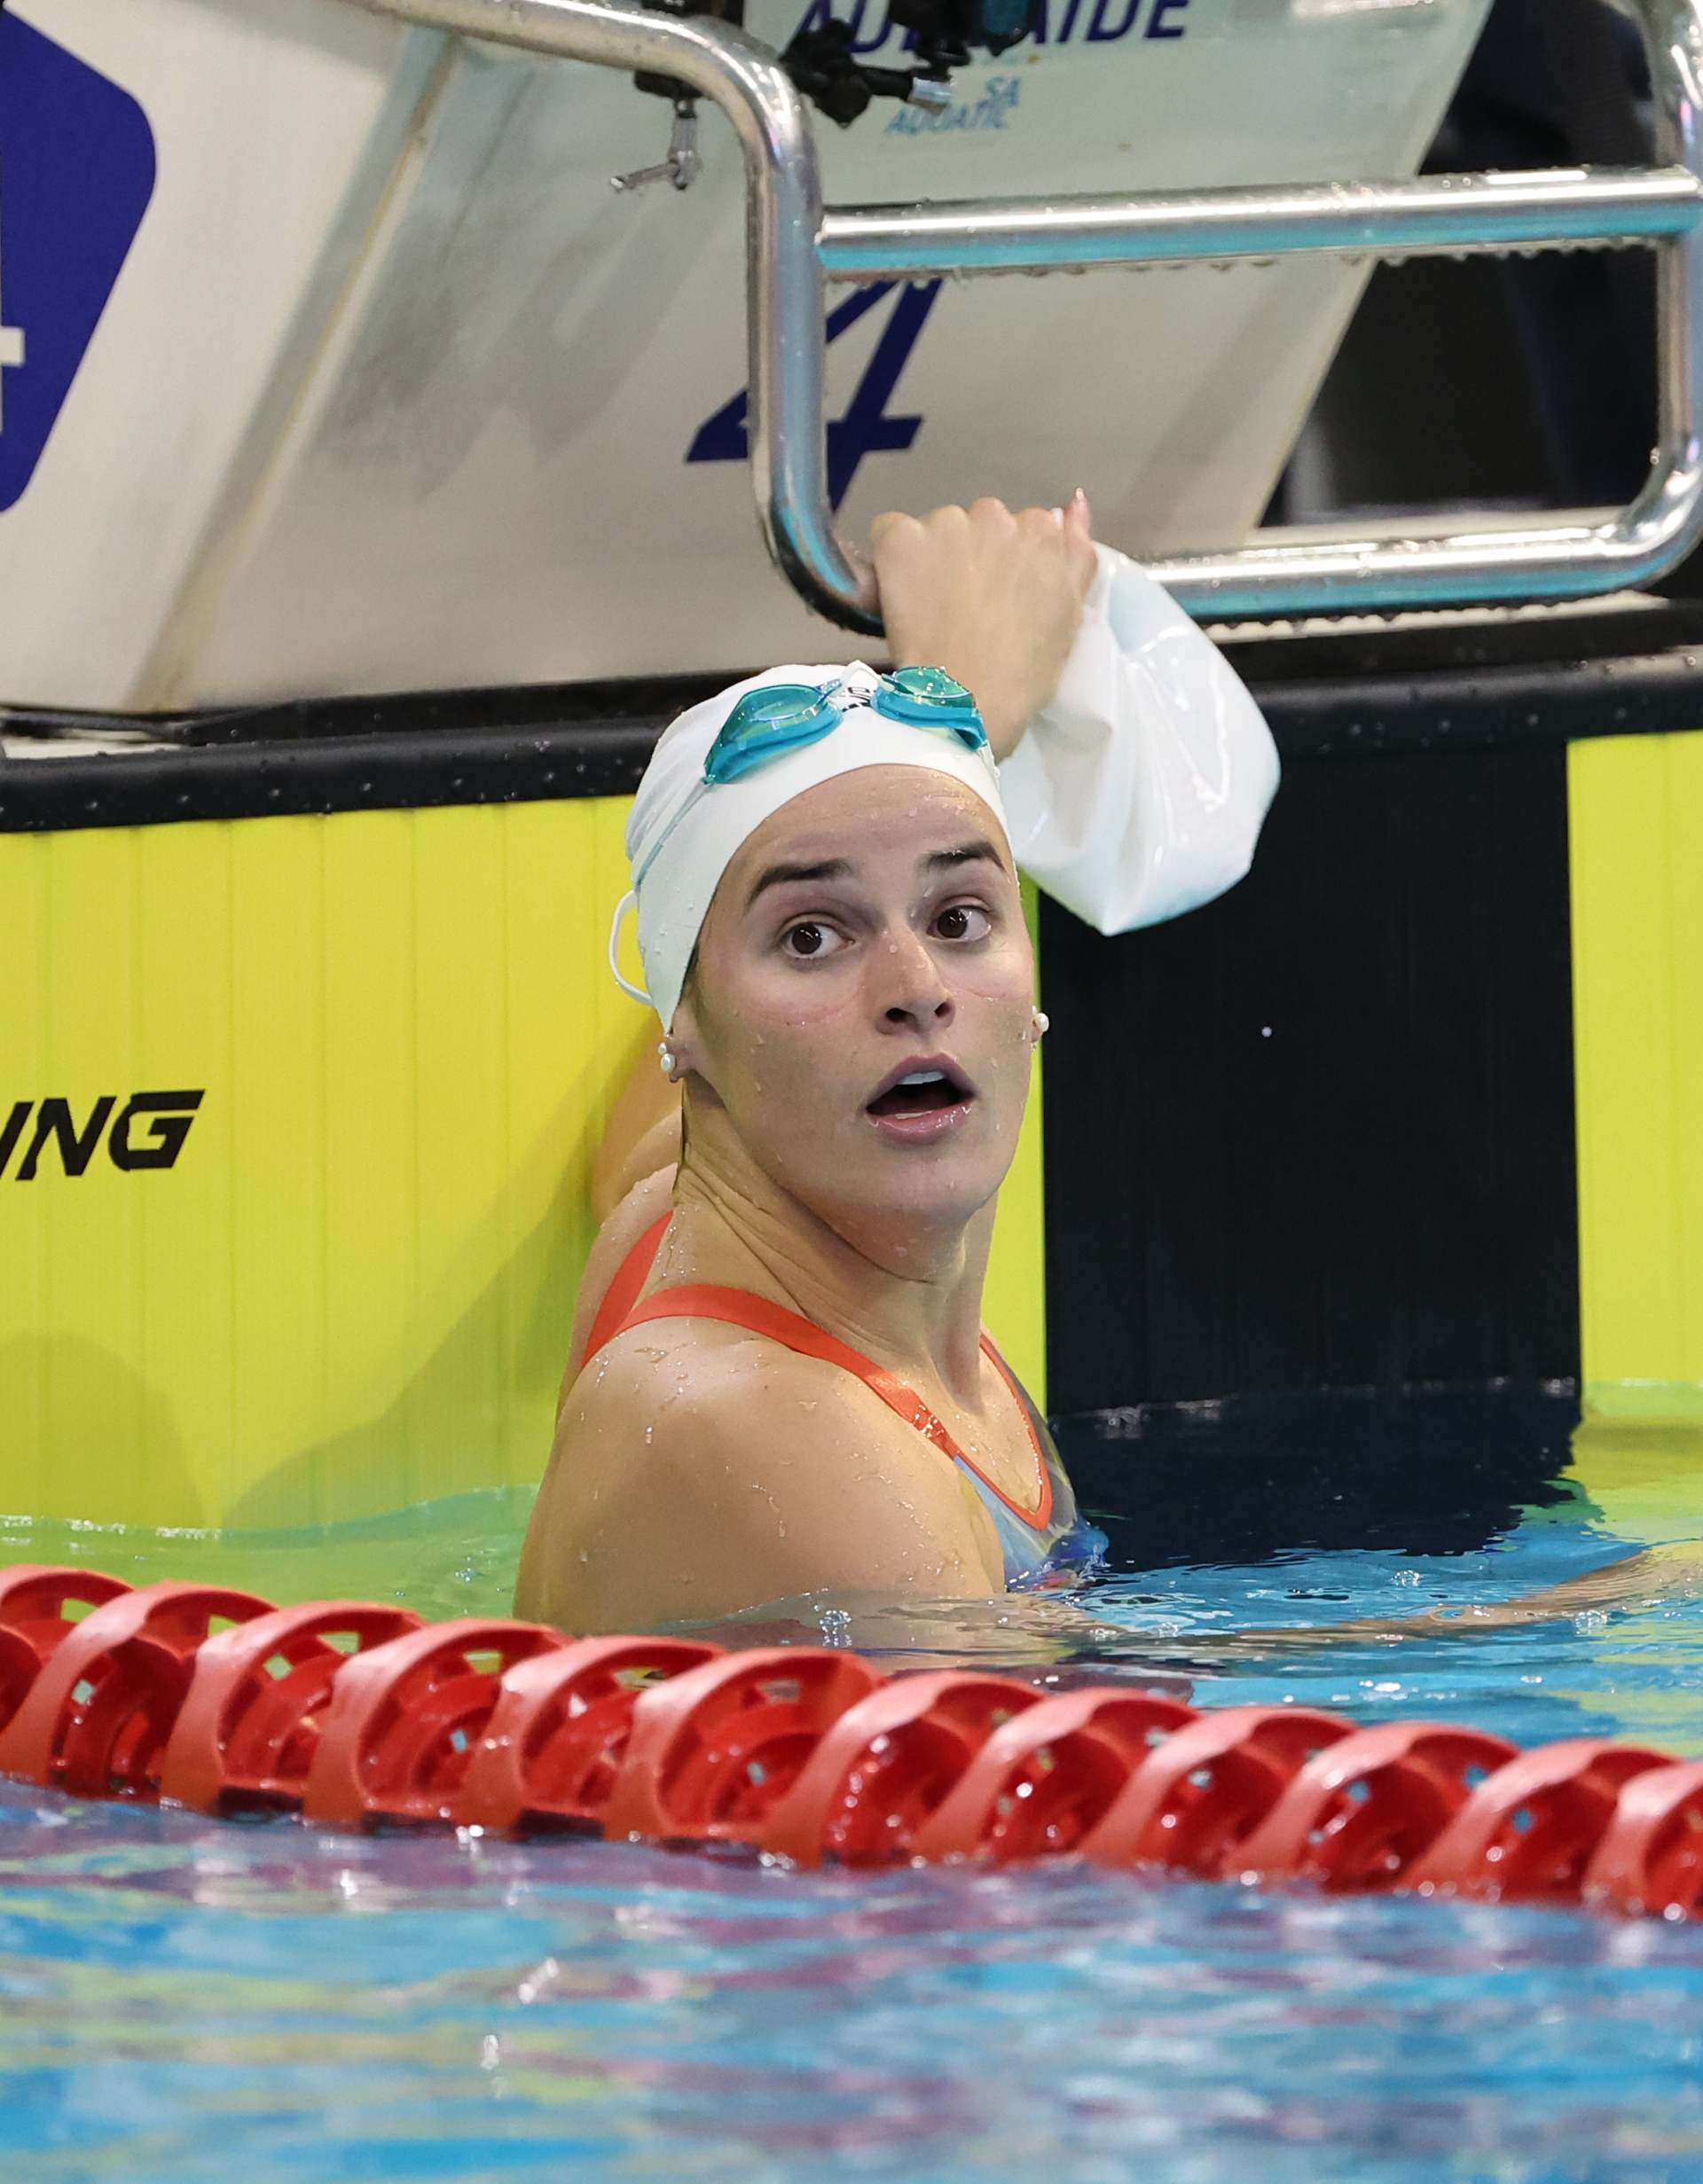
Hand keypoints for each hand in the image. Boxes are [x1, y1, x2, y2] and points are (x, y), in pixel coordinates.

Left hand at [859, 493, 1096, 760]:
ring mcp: (947, 525)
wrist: (967, 702)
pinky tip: (898, 595)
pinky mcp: (902, 539)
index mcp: (1042, 534)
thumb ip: (1077, 554)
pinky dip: (891, 560)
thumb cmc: (1024, 673)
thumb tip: (1073, 503)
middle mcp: (997, 516)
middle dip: (971, 555)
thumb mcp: (1069, 614)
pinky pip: (890, 533)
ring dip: (933, 556)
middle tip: (965, 608)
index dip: (1005, 565)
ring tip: (932, 609)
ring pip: (937, 528)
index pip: (1021, 529)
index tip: (998, 599)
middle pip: (979, 524)